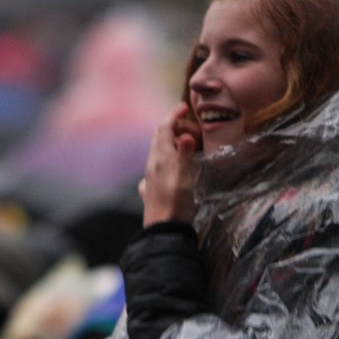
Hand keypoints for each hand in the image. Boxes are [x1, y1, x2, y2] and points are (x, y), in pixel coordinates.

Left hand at [139, 103, 200, 225]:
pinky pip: (155, 167)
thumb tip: (185, 135)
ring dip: (169, 142)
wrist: (163, 231)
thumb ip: (185, 156)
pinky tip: (170, 167)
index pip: (164, 129)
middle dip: (172, 126)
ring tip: (184, 143)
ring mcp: (149, 178)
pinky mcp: (150, 190)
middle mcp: (152, 165)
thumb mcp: (186, 179)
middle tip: (189, 126)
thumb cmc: (177, 205)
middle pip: (158, 138)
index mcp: (161, 158)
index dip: (173, 115)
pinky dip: (165, 158)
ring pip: (157, 152)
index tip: (183, 107)